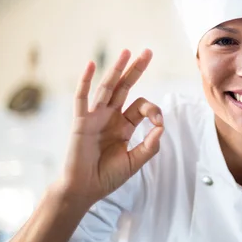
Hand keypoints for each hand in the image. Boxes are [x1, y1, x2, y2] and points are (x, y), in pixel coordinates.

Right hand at [58, 49, 163, 206]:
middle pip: (125, 87)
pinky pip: (82, 98)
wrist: (84, 190)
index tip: (158, 123)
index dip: (153, 110)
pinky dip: (85, 81)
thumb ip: (149, 146)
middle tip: (148, 51)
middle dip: (136, 69)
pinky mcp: (81, 122)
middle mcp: (110, 117)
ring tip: (126, 51)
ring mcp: (95, 117)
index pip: (141, 106)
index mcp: (124, 125)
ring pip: (107, 88)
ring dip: (117, 69)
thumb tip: (161, 127)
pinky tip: (90, 65)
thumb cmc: (107, 177)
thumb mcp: (135, 162)